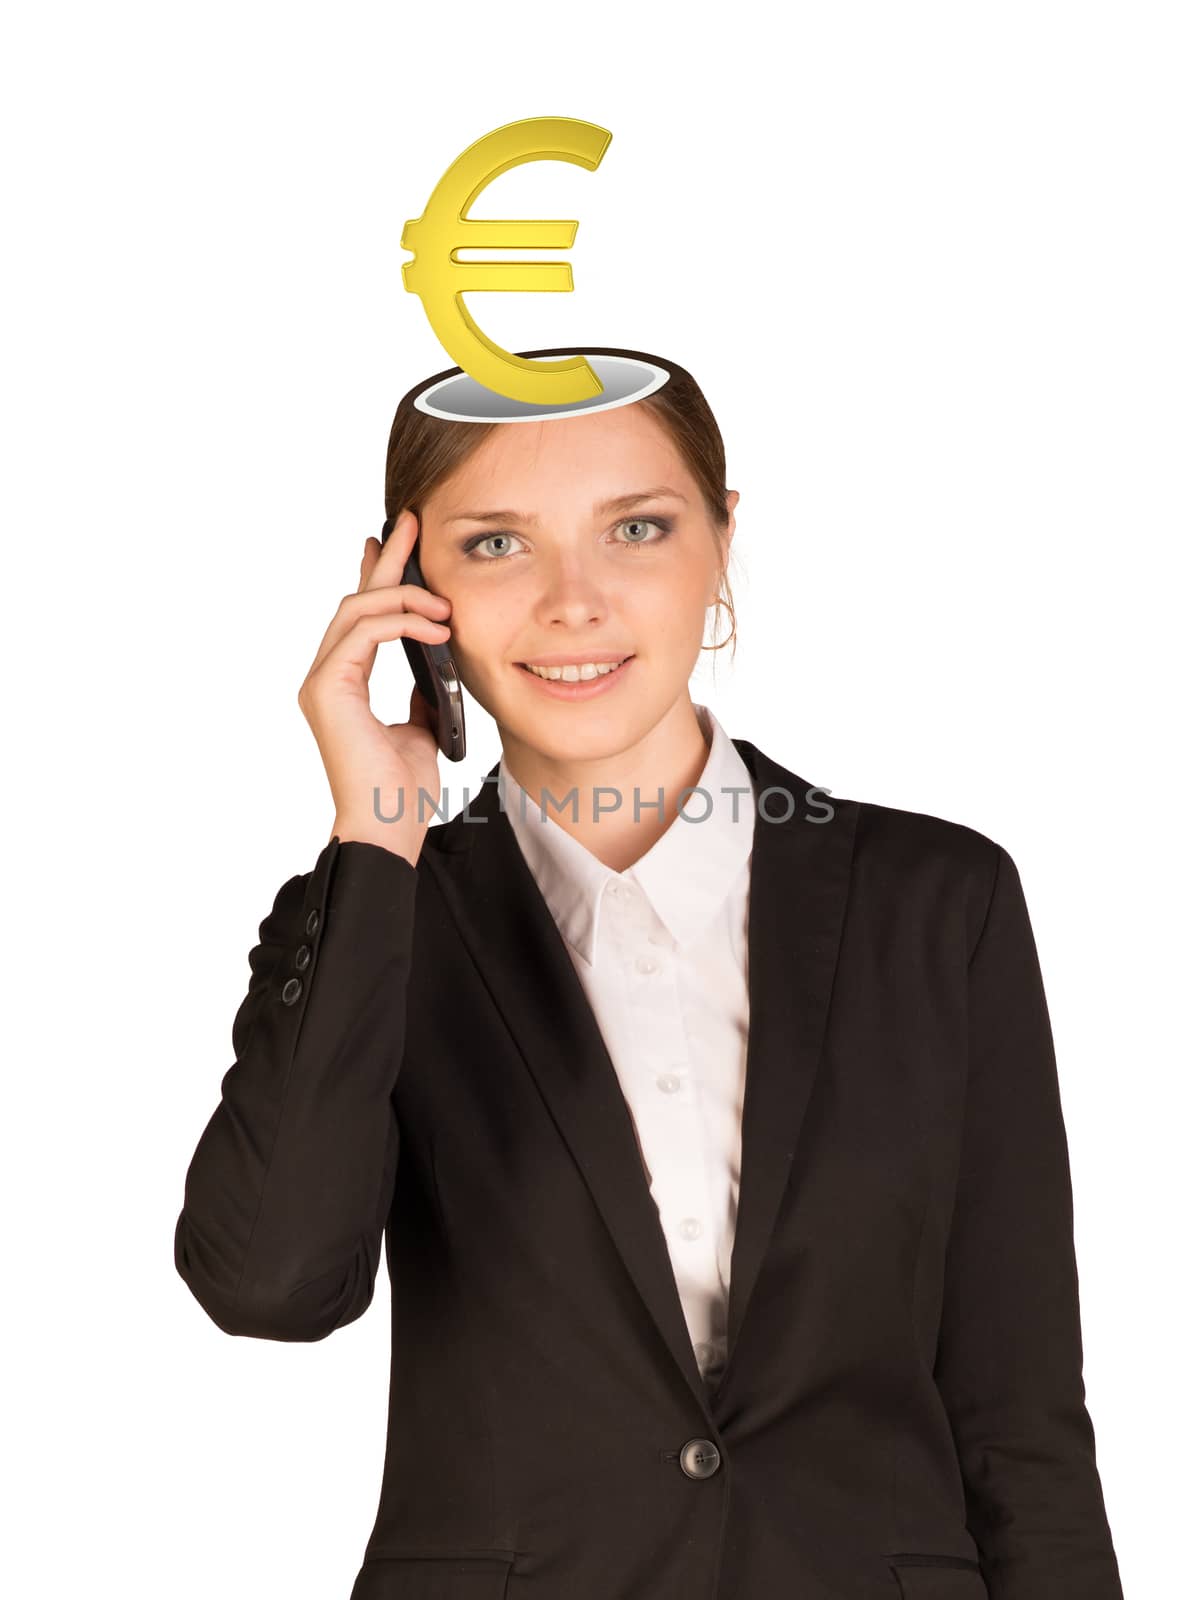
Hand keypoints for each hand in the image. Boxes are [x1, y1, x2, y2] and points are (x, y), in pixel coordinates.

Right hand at [297, 510, 452, 861]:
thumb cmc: (403, 791)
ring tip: (444, 603)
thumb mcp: (422, 729)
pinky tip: (437, 628)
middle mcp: (326, 677)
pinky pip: (364, 632)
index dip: (380, 577)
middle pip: (355, 601)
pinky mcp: (327, 689)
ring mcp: (322, 681)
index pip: (361, 618)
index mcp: (344, 683)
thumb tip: (436, 669)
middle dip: (387, 559)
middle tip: (412, 523)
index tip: (401, 544)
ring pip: (356, 610)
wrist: (389, 829)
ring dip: (404, 595)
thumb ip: (421, 695)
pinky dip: (402, 621)